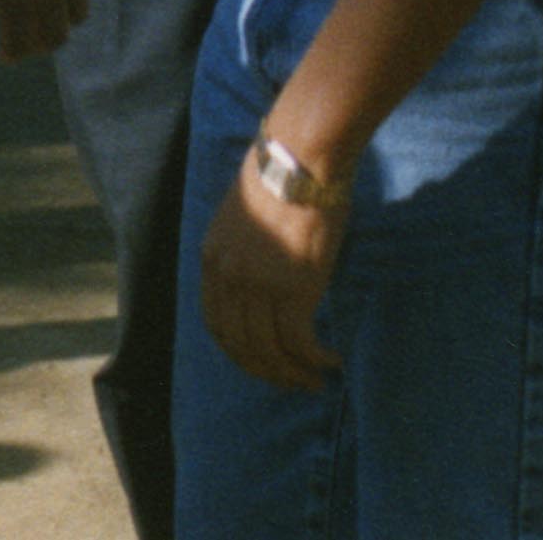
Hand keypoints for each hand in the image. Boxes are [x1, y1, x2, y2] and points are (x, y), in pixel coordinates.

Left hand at [198, 148, 345, 390]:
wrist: (299, 160)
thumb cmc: (280, 181)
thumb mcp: (243, 220)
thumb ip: (244, 254)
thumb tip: (261, 284)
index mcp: (211, 258)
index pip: (216, 323)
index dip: (239, 352)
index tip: (262, 364)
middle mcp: (227, 276)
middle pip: (241, 344)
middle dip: (267, 371)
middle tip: (293, 382)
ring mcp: (258, 284)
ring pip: (270, 349)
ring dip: (294, 373)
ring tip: (315, 380)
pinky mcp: (293, 287)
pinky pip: (300, 340)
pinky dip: (315, 359)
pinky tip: (331, 361)